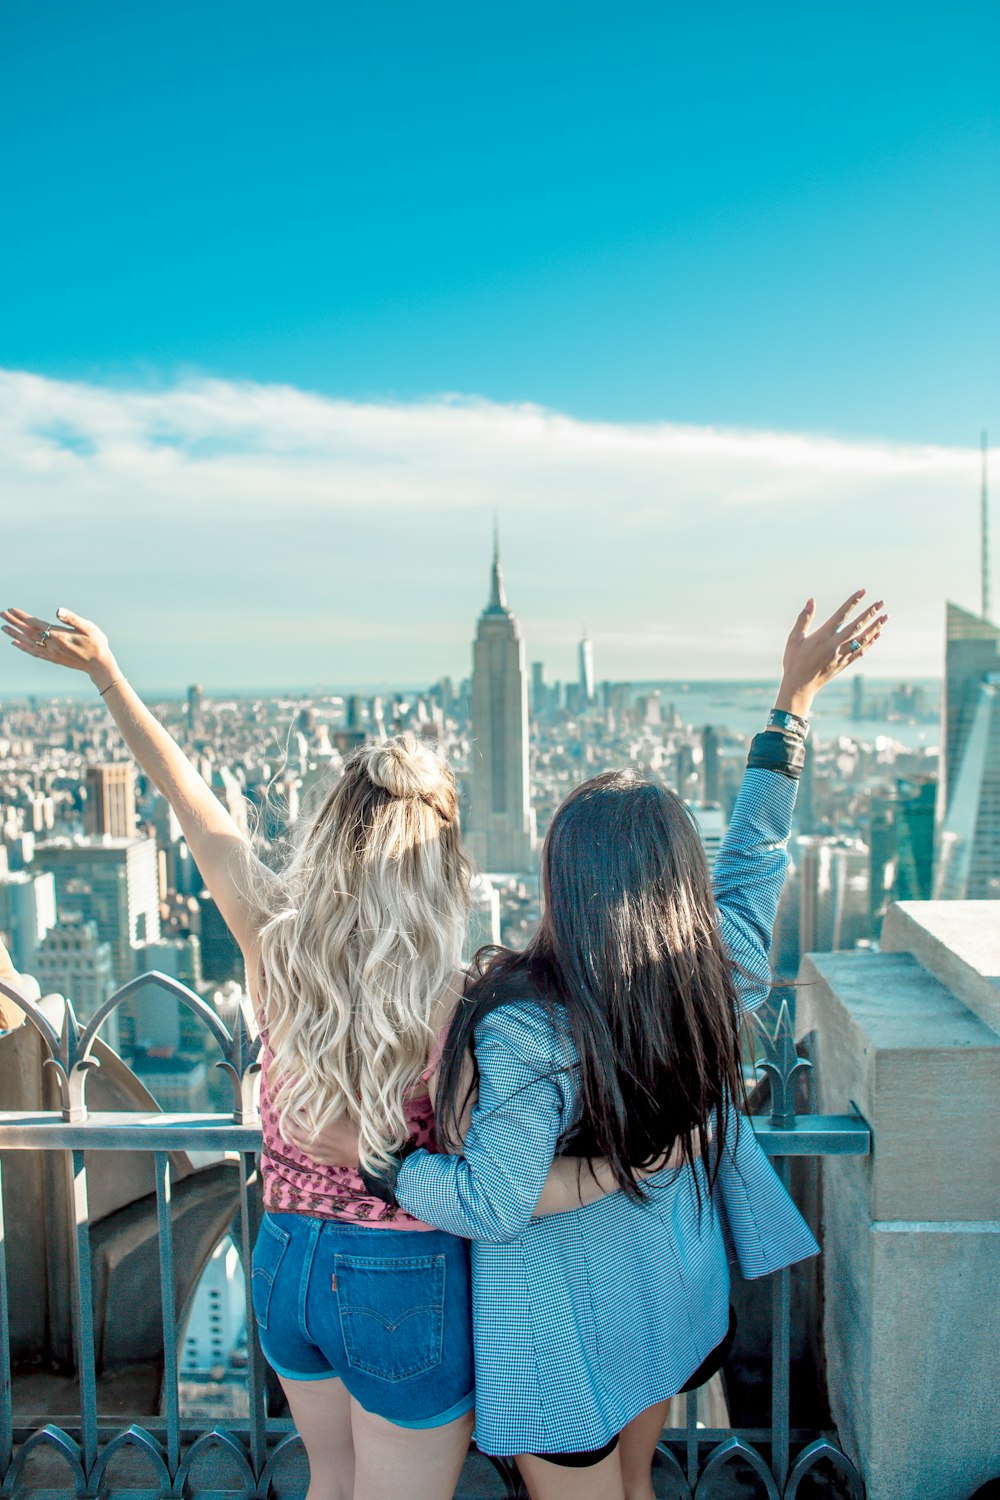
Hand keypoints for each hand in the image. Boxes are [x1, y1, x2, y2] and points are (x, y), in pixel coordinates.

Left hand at [2, 607, 119, 690]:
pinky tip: (15, 643)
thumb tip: (58, 611)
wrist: (99, 665)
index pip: (35, 624)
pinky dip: (23, 647)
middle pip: (28, 632)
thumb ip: (72, 619)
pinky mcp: (52, 659)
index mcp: (59, 635)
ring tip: (3, 627)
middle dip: (14, 623)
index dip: (22, 616)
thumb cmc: (96, 643)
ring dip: (14, 634)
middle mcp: (52, 645)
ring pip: (28, 643)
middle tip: (2, 614)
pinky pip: (33, 652)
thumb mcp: (88, 627)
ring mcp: (51, 653)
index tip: (11, 609)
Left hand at [285, 1110, 360, 1167]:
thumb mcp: (343, 1111)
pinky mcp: (325, 1160)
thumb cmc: (357, 1128)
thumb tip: (319, 1099)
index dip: (293, 1109)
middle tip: (284, 1118)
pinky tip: (304, 1147)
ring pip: (300, 1145)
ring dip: (293, 1138)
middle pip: (295, 1131)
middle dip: (288, 1124)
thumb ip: (328, 1106)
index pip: (299, 1116)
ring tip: (290, 1132)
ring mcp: (318, 1151)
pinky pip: (310, 1156)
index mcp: (317, 1125)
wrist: (366, 1151)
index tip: (290, 1104)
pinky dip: (305, 1150)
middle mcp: (314, 1139)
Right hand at [776, 590, 887, 718]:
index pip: (841, 615)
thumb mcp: (794, 638)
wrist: (800, 686)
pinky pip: (861, 651)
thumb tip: (811, 600)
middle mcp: (835, 645)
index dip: (853, 602)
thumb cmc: (794, 661)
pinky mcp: (844, 663)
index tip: (863, 592)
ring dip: (875, 626)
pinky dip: (870, 642)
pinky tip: (877, 634)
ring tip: (885, 616)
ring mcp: (842, 655)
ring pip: (862, 639)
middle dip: (870, 613)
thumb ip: (804, 618)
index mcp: (823, 637)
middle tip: (881, 603)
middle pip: (857, 626)